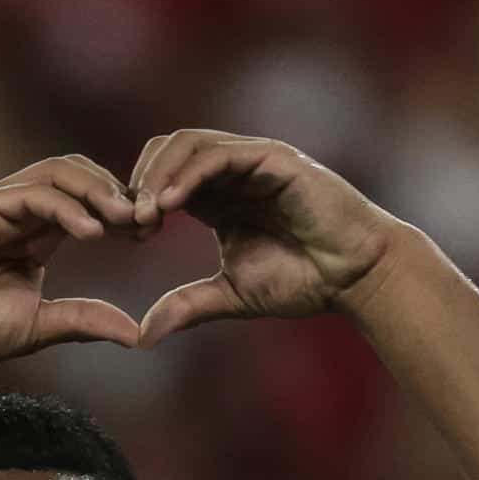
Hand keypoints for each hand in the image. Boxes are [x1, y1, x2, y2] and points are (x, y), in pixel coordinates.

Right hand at [0, 157, 140, 371]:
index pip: (90, 201)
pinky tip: (90, 232)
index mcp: (36, 233)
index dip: (124, 210)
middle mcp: (19, 211)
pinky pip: (29, 193)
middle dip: (118, 193)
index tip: (151, 234)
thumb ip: (83, 320)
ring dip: (97, 191)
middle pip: (80, 174)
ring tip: (125, 220)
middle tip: (147, 222)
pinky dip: (64, 207)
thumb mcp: (38, 326)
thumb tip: (137, 333)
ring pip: (58, 173)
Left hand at [128, 131, 403, 345]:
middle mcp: (231, 171)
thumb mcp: (231, 295)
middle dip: (138, 182)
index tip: (122, 237)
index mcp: (217, 197)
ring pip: (186, 144)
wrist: (356, 277)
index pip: (160, 178)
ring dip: (157, 175)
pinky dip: (188, 174)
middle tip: (128, 224)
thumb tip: (142, 336)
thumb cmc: (304, 282)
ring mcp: (252, 159)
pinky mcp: (272, 158)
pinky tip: (170, 204)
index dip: (134, 200)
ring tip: (144, 215)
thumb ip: (187, 305)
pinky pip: (218, 153)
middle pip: (164, 150)